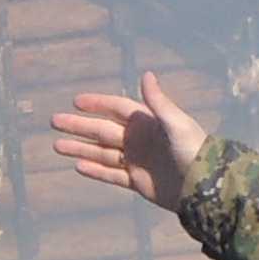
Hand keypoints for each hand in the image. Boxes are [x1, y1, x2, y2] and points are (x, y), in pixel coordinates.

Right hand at [51, 76, 209, 212]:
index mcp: (146, 122)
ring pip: (101, 153)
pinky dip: (95, 171)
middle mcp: (138, 139)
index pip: (116, 108)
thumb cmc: (193, 150)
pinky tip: (78, 166)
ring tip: (57, 146)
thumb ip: (158, 101)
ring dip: (80, 148)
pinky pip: (111, 174)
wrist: (203, 185)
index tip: (76, 101)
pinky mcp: (137, 181)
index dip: (97, 104)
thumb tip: (146, 74)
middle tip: (54, 121)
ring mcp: (136, 160)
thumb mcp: (176, 123)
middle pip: (102, 130)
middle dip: (79, 126)